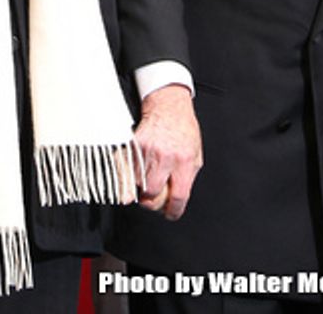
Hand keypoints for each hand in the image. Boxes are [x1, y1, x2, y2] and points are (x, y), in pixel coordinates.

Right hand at [133, 84, 201, 219]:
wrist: (168, 107)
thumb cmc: (184, 131)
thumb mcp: (196, 156)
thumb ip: (187, 178)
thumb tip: (175, 199)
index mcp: (184, 162)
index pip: (177, 196)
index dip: (172, 211)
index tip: (169, 214)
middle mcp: (165, 157)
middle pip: (151, 193)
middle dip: (151, 202)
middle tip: (152, 202)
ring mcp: (147, 150)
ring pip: (136, 182)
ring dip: (138, 189)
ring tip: (143, 186)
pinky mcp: (134, 144)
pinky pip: (126, 168)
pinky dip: (126, 176)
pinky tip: (129, 179)